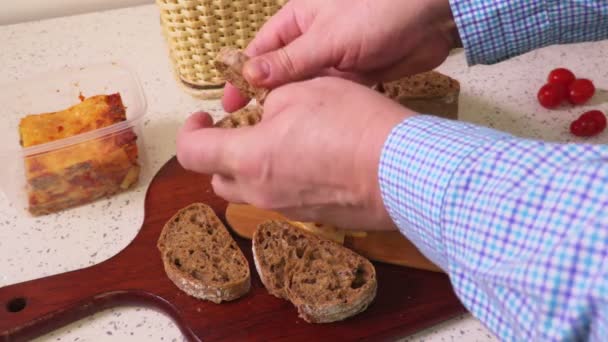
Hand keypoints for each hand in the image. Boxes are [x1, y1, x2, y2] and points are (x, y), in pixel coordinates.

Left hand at [178, 77, 414, 230]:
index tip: (203, 118)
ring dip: (251, 168)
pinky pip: (282, 200)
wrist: (403, 170)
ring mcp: (288, 210)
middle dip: (221, 153)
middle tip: (243, 128)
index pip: (192, 153)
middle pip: (218, 179)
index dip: (190, 132)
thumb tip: (264, 113)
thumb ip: (270, 101)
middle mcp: (262, 192)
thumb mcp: (304, 91)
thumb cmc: (354, 125)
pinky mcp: (314, 219)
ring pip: (250, 192)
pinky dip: (281, 181)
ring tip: (281, 142)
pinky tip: (311, 161)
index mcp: (249, 159)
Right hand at [223, 0, 459, 111]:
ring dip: (292, 108)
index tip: (231, 105)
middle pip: (279, 74)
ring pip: (303, 89)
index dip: (243, 77)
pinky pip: (328, 97)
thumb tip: (249, 76)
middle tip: (251, 130)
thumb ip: (291, 60)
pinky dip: (318, 111)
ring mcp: (332, 61)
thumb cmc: (375, 15)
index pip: (260, 52)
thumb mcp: (328, 38)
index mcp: (297, 22)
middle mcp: (310, 42)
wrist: (430, 20)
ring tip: (275, 137)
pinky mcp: (353, 77)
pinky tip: (308, 132)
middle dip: (266, 98)